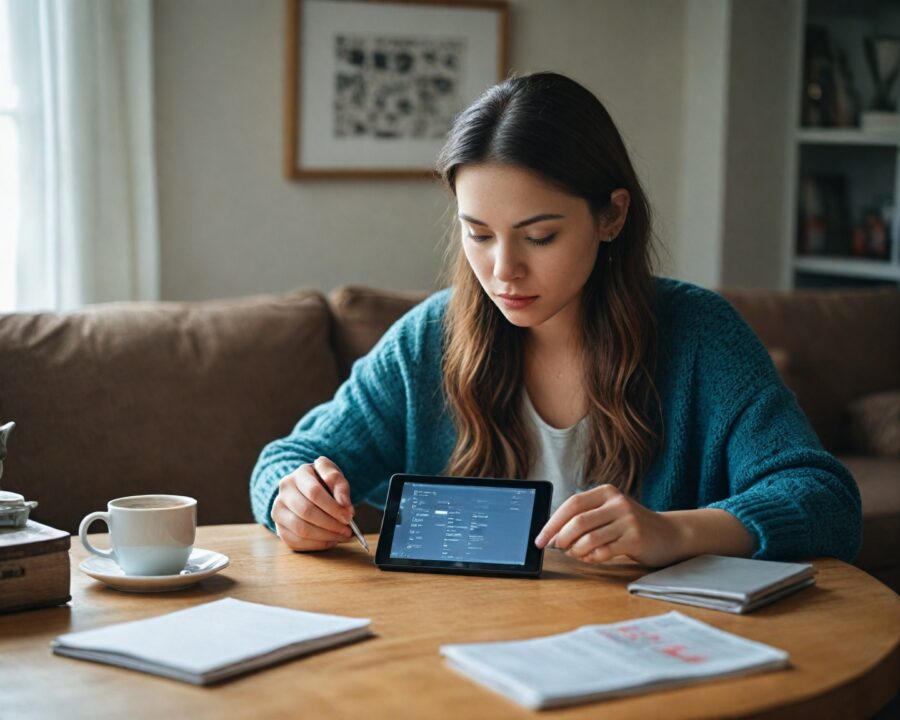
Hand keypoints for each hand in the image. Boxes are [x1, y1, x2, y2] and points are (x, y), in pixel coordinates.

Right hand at [271, 456, 355, 551]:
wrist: (306, 490)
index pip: (314, 492)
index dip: (333, 507)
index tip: (348, 516)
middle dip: (330, 523)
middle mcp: (284, 492)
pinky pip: (296, 542)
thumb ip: (340, 486)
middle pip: (306, 511)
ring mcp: (278, 511)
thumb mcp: (334, 476)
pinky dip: (316, 544)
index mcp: (298, 475)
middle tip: (347, 529)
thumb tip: (345, 504)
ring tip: (341, 535)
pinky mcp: (279, 528)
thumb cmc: (323, 482)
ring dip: (325, 536)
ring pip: (300, 529)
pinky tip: (330, 541)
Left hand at [534, 484, 683, 566]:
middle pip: (577, 522)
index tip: (539, 538)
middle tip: (556, 548)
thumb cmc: (631, 526)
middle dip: (560, 538)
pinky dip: (592, 558)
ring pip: (589, 539)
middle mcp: (617, 503)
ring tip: (576, 554)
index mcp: (606, 492)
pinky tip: (592, 558)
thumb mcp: (609, 512)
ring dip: (576, 551)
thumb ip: (585, 518)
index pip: (571, 504)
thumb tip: (551, 534)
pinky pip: (603, 552)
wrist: (670, 534)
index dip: (552, 523)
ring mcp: (628, 520)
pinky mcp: (635, 539)